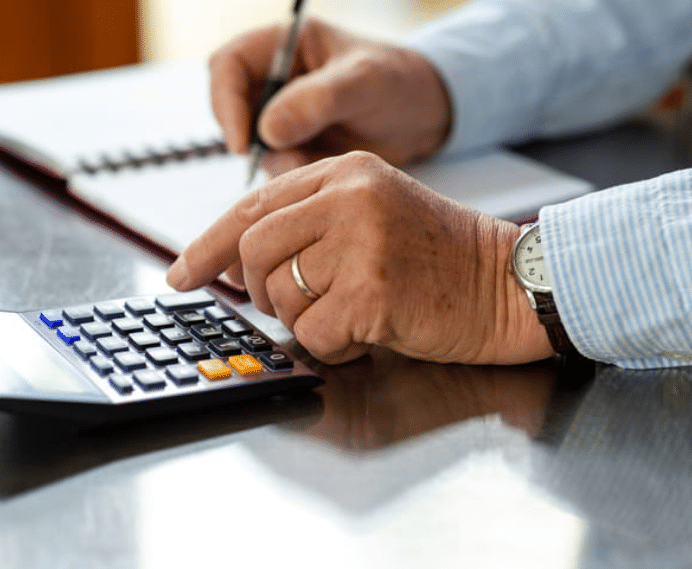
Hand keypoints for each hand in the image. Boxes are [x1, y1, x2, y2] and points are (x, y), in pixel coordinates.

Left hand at [167, 151, 553, 364]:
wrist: (508, 283)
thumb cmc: (438, 257)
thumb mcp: (370, 214)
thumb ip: (304, 226)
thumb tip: (232, 264)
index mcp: (344, 173)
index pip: (250, 206)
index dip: (206, 246)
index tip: (182, 274)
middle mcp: (349, 197)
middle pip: (253, 251)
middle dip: (263, 290)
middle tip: (297, 303)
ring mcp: (362, 242)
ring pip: (280, 296)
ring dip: (305, 318)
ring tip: (350, 310)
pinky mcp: (373, 291)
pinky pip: (314, 334)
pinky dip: (333, 345)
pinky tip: (368, 329)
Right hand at [209, 18, 451, 174]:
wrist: (424, 116)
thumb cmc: (398, 82)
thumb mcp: (363, 83)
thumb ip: (317, 101)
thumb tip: (268, 130)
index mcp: (282, 46)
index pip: (227, 67)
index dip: (227, 104)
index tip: (245, 142)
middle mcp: (274, 80)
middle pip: (230, 111)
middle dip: (251, 141)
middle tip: (285, 159)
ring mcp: (280, 116)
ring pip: (252, 147)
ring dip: (278, 161)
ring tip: (319, 159)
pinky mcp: (293, 146)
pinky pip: (276, 167)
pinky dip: (294, 174)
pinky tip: (324, 166)